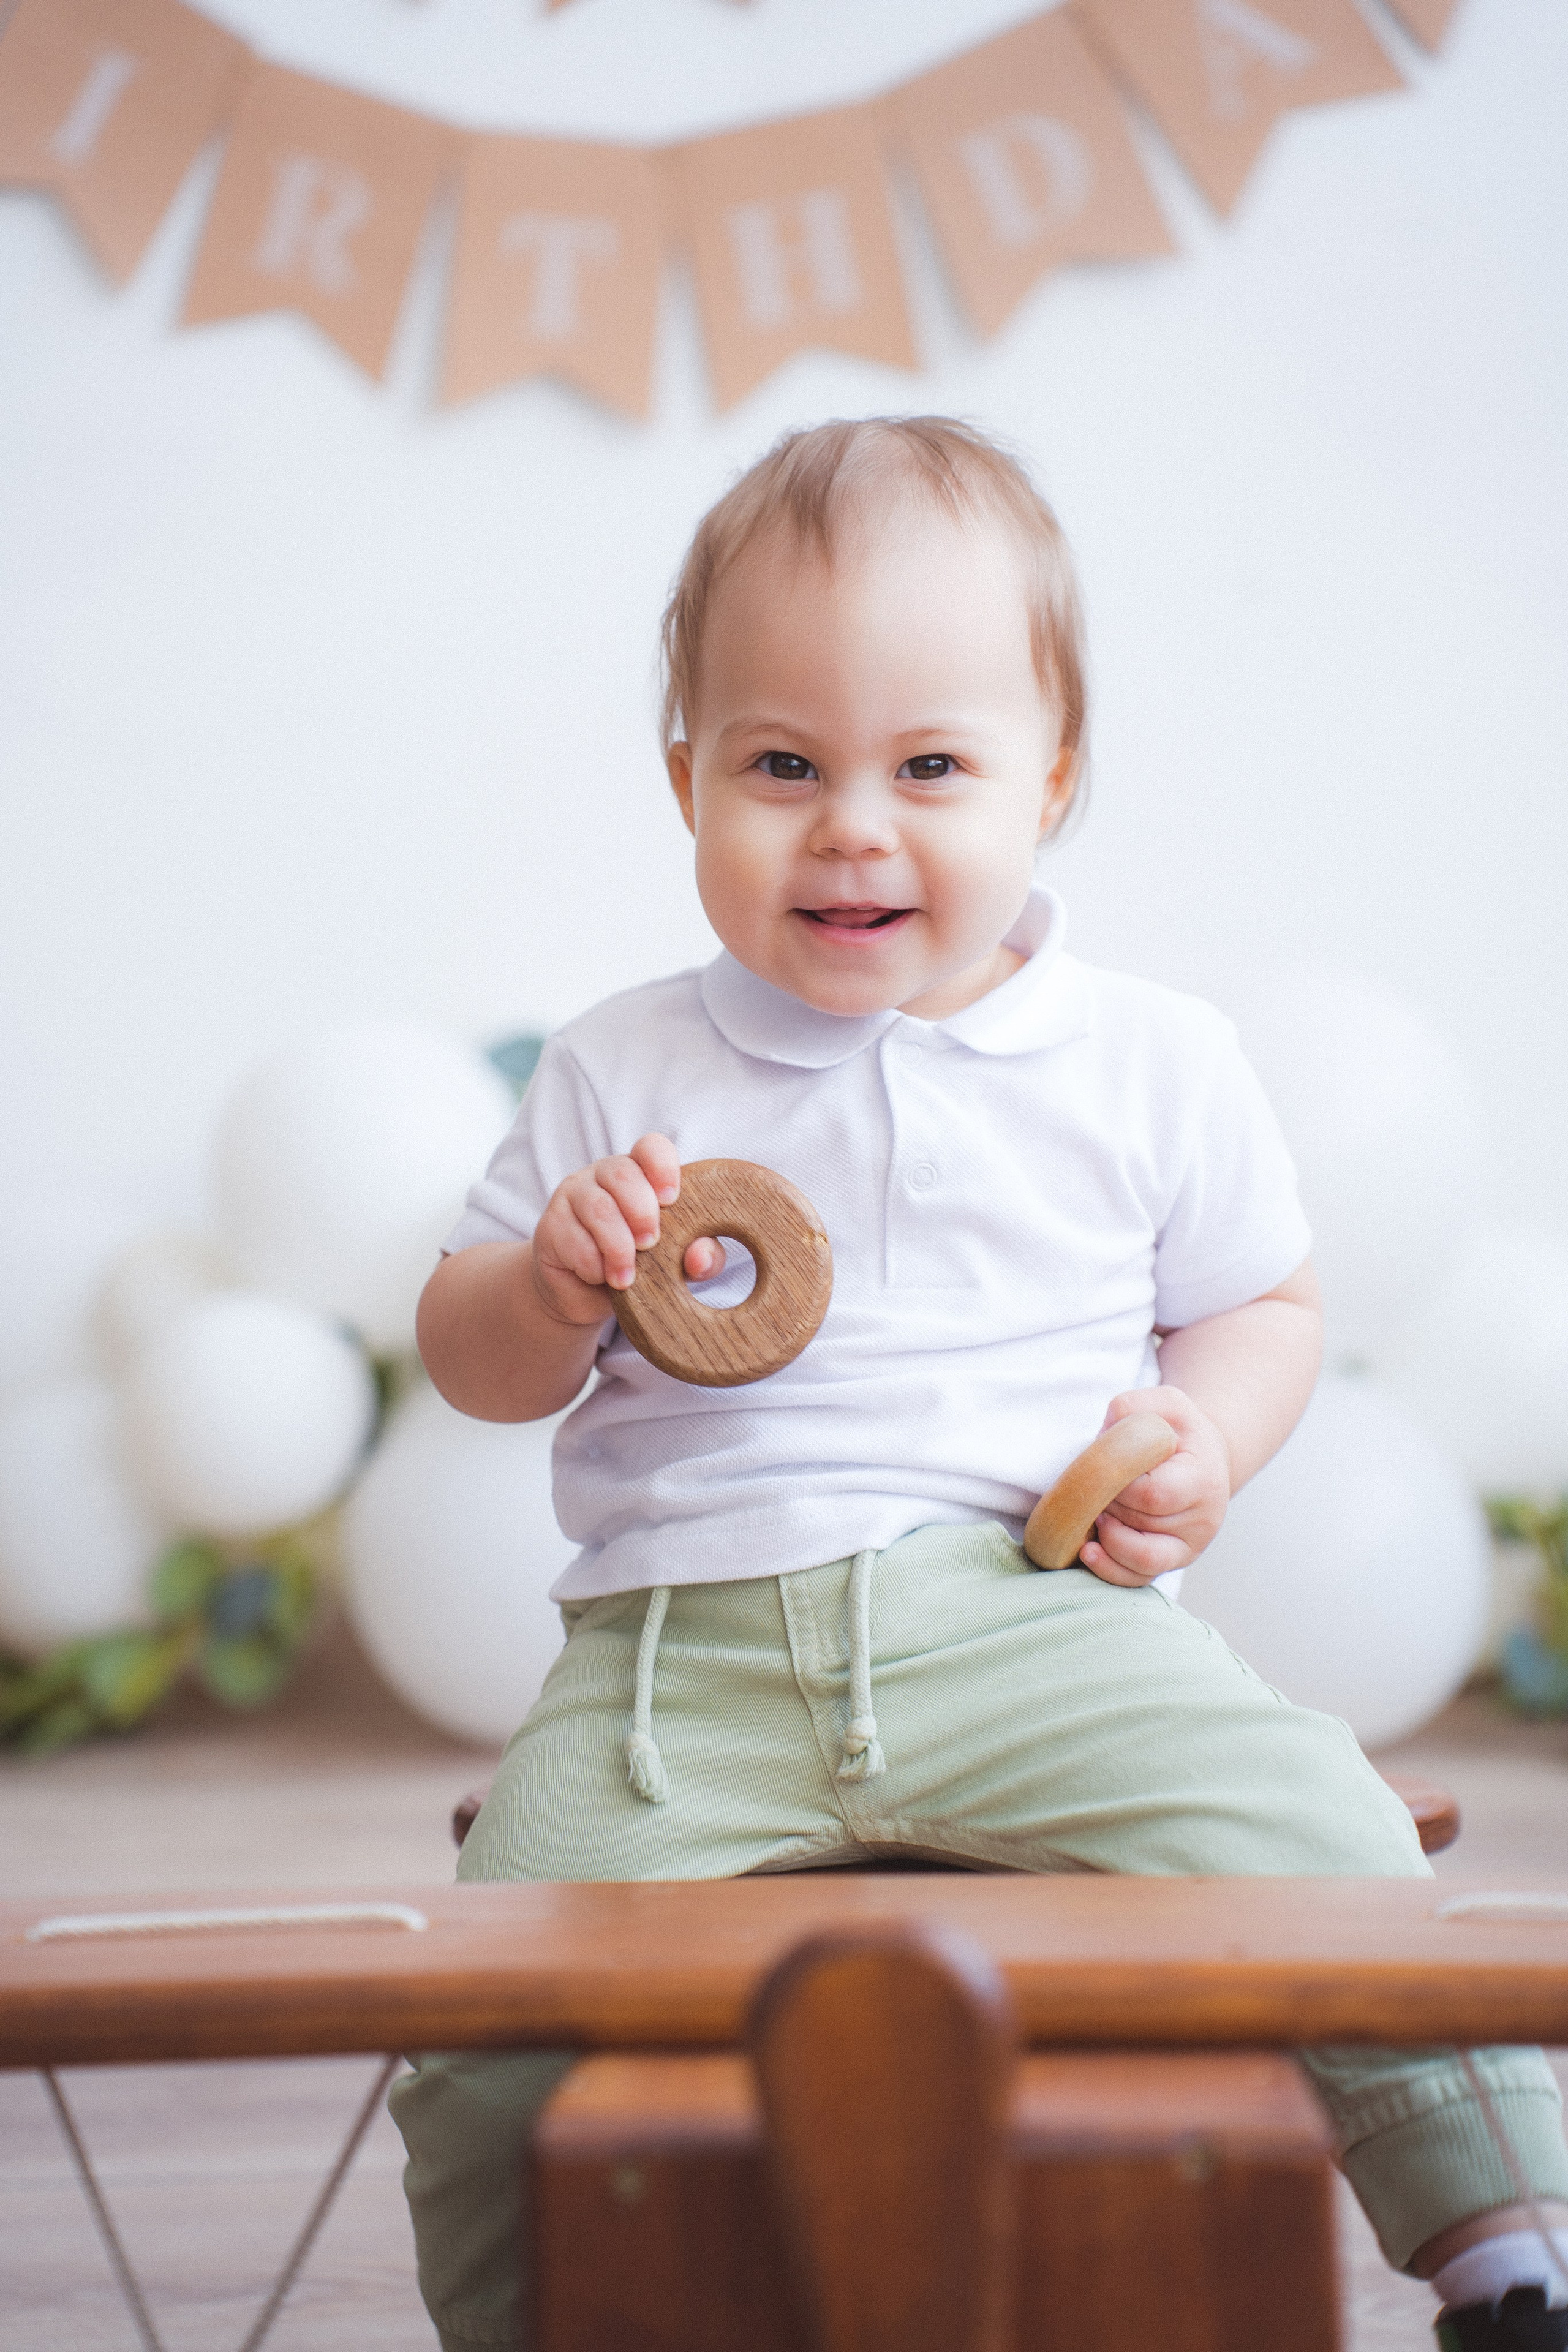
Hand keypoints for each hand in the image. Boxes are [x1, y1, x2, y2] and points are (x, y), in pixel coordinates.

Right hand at [529, 1137, 720, 1327]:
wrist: (584, 1298)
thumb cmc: (637, 1270)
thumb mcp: (676, 1265)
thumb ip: (699, 1258)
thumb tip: (701, 1257)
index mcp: (639, 1174)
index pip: (650, 1147)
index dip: (663, 1167)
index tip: (672, 1200)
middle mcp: (602, 1175)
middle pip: (622, 1174)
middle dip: (642, 1213)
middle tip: (650, 1246)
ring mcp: (572, 1195)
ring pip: (598, 1207)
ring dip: (618, 1246)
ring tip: (627, 1277)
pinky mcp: (550, 1224)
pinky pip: (574, 1239)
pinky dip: (593, 1265)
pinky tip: (600, 1277)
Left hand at [1077, 1386, 1231, 1586]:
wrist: (1204, 1458)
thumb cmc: (1178, 1431)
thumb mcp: (1163, 1403)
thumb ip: (1133, 1407)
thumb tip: (1105, 1435)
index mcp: (1203, 1479)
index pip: (1153, 1495)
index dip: (1117, 1485)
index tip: (1103, 1466)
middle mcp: (1204, 1520)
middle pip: (1141, 1525)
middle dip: (1107, 1505)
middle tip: (1094, 1487)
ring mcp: (1190, 1547)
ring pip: (1141, 1560)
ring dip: (1107, 1539)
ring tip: (1094, 1516)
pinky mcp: (1173, 1562)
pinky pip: (1139, 1580)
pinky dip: (1109, 1570)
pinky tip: (1087, 1550)